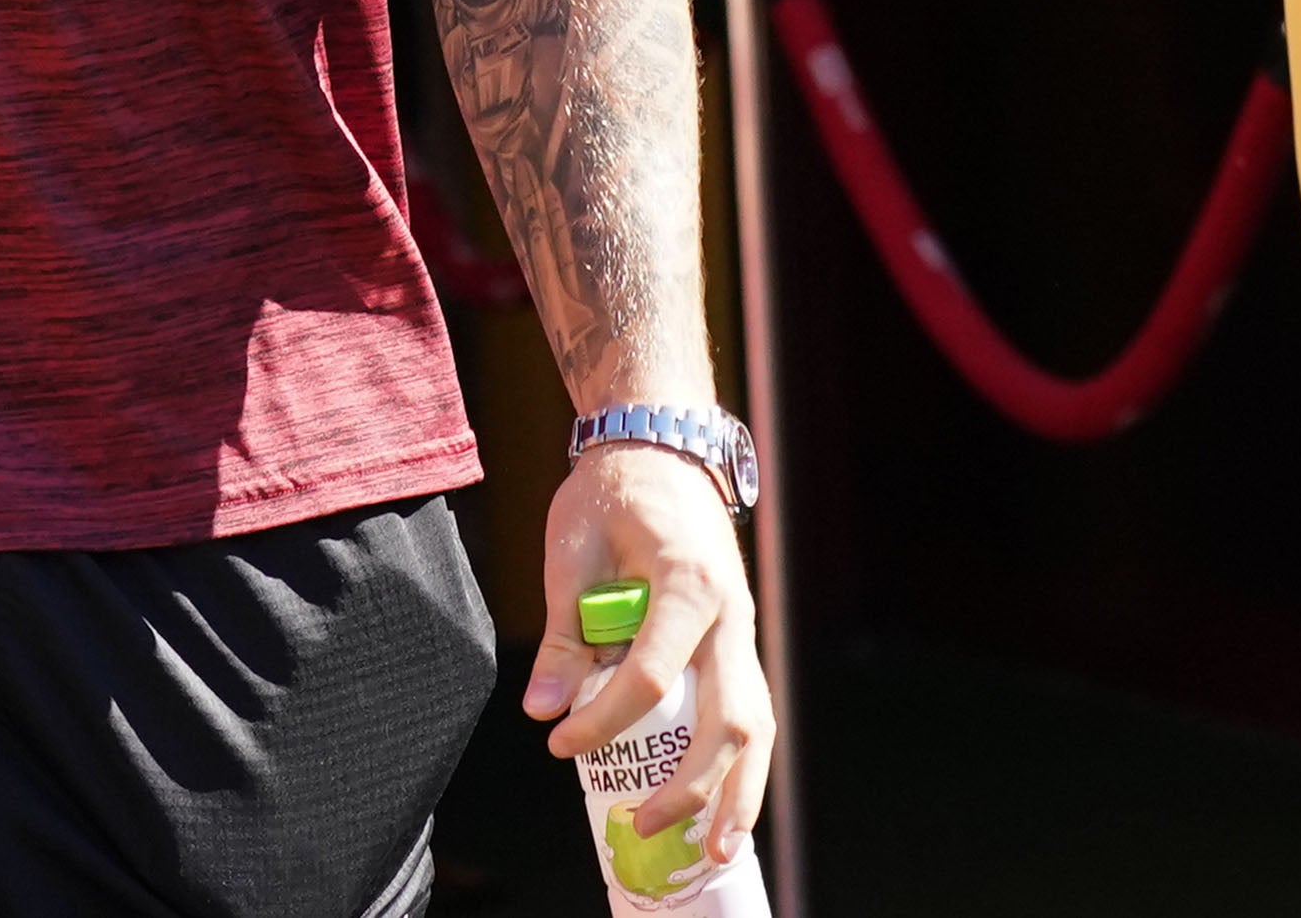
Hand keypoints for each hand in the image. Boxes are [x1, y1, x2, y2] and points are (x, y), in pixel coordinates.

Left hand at [534, 439, 771, 865]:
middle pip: (729, 719)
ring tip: (717, 853)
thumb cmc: (612, 493)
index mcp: (687, 582)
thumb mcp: (571, 549)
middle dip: (692, 785)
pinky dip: (742, 767)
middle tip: (643, 824)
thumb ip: (563, 632)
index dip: (603, 720)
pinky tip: (724, 811)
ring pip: (757, 725)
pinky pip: (750, 713)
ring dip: (740, 793)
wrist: (661, 446)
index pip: (651, 674)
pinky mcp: (738, 642)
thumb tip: (543, 709)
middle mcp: (730, 613)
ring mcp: (742, 630)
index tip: (556, 742)